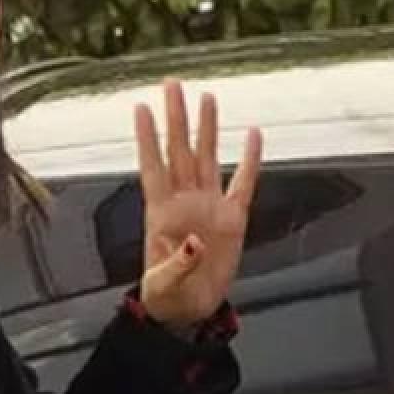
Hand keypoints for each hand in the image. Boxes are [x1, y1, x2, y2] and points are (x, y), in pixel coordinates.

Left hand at [135, 80, 261, 328]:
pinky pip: (242, 183)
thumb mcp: (165, 283)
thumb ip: (178, 262)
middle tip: (172, 85)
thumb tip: (193, 242)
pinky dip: (249, 160)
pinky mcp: (232, 219)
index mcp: (161, 212)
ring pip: (206, 158)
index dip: (147, 138)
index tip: (141, 108)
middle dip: (176, 118)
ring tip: (205, 98)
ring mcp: (208, 206)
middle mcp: (183, 201)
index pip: (153, 166)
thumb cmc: (167, 293)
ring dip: (205, 129)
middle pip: (180, 151)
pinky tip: (252, 135)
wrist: (189, 308)